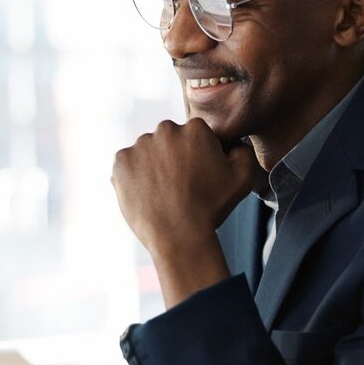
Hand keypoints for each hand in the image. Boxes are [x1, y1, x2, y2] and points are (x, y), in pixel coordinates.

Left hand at [112, 118, 256, 306]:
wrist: (179, 235)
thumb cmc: (212, 208)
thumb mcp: (242, 179)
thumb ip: (243, 152)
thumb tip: (233, 144)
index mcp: (196, 129)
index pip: (194, 136)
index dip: (197, 157)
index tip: (197, 177)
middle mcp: (166, 129)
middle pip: (169, 140)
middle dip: (173, 157)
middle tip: (179, 186)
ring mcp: (140, 144)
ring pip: (148, 152)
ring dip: (153, 166)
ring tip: (162, 193)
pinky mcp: (120, 161)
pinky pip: (127, 164)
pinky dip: (133, 176)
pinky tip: (147, 194)